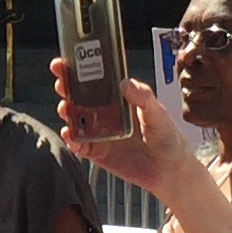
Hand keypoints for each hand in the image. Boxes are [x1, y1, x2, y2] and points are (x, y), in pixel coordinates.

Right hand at [50, 68, 194, 197]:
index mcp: (119, 99)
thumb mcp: (158, 113)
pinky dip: (71, 139)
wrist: (169, 170)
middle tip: (62, 82)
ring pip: (75, 119)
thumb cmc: (166, 138)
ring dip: (66, 112)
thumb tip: (126, 83)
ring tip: (66, 108)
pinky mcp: (97, 152)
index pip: (95, 80)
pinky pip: (79, 144)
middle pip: (79, 96)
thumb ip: (143, 97)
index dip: (79, 70)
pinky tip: (71, 134)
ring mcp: (99, 132)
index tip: (67, 61)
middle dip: (66, 87)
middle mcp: (106, 113)